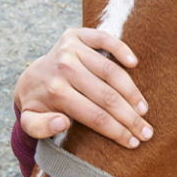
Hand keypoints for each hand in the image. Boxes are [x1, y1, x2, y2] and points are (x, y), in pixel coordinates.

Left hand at [14, 28, 152, 148]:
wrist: (31, 76)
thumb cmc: (40, 103)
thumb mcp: (30, 121)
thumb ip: (38, 128)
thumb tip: (62, 122)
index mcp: (55, 92)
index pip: (95, 116)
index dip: (117, 131)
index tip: (133, 142)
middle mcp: (64, 68)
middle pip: (107, 96)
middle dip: (131, 117)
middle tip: (146, 132)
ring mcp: (71, 49)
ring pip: (111, 72)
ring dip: (132, 92)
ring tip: (144, 109)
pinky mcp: (78, 34)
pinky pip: (104, 39)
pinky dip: (121, 49)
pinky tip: (134, 63)